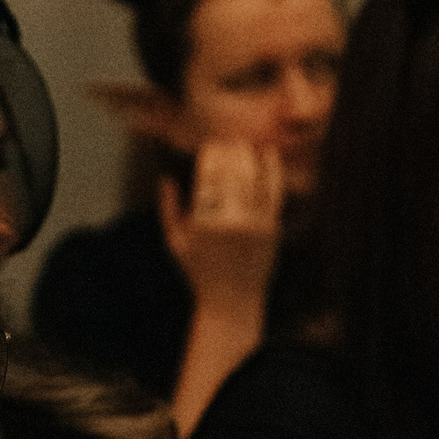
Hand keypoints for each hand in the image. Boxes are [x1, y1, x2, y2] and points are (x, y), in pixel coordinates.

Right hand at [158, 141, 283, 320]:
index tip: (209, 144)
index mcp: (203, 223)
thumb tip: (165, 178)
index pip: (207, 178)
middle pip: (231, 174)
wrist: (232, 301)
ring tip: (243, 142)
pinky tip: (269, 153)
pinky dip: (272, 170)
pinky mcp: (272, 229)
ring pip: (254, 179)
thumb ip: (168, 209)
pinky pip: (274, 192)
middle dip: (229, 151)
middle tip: (227, 136)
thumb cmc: (199, 273)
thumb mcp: (175, 243)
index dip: (210, 156)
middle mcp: (230, 222)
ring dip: (249, 155)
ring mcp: (255, 225)